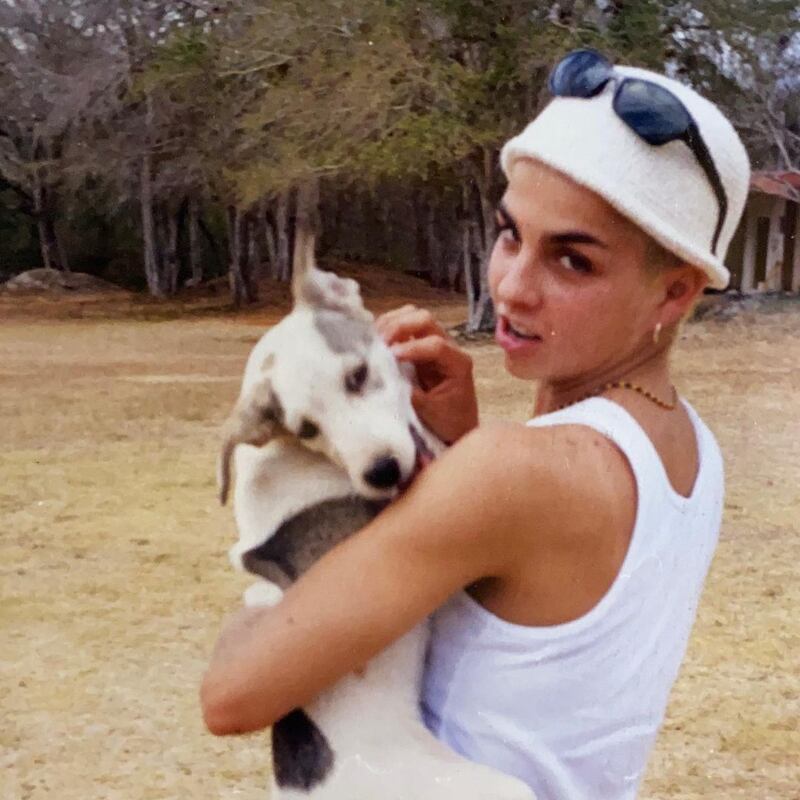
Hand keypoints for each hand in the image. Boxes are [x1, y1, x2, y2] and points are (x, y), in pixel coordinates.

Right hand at [375, 305, 477, 443]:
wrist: (455, 427)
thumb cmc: (448, 421)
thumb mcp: (430, 412)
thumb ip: (410, 394)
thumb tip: (385, 378)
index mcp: (458, 363)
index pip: (435, 344)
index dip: (412, 347)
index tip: (392, 356)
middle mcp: (448, 346)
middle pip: (425, 319)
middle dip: (400, 325)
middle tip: (380, 341)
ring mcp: (432, 343)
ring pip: (413, 316)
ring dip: (392, 323)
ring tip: (375, 339)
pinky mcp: (417, 346)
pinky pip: (403, 327)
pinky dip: (387, 328)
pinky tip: (375, 340)